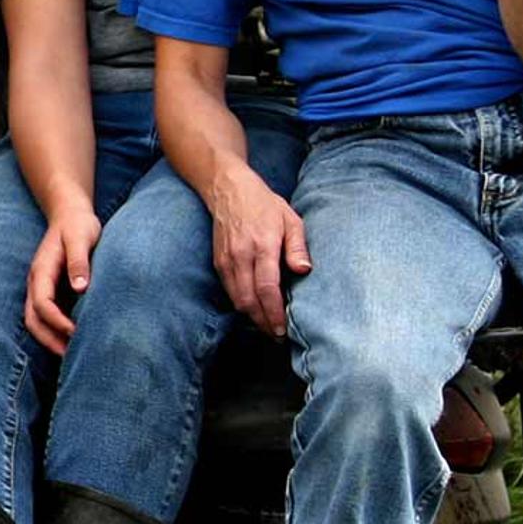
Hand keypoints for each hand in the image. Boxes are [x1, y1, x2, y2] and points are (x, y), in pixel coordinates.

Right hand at [23, 204, 102, 355]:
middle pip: (32, 319)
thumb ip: (80, 261)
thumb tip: (79, 288)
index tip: (75, 332)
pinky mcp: (50, 291)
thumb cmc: (77, 224)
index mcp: (42, 270)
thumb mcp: (81, 237)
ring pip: (36, 320)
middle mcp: (36, 282)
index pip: (41, 303)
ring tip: (71, 357)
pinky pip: (46, 317)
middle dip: (48, 340)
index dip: (56, 321)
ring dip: (50, 340)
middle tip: (70, 357)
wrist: (69, 213)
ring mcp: (41, 288)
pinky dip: (54, 332)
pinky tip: (73, 342)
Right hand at [202, 174, 311, 335]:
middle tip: (278, 335)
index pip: (267, 287)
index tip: (283, 328)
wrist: (227, 188)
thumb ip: (297, 246)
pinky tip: (254, 308)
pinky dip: (241, 304)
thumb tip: (303, 270)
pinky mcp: (218, 262)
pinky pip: (229, 290)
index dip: (274, 312)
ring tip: (268, 327)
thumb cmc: (263, 203)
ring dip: (252, 317)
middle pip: (249, 300)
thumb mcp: (290, 218)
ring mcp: (226, 259)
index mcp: (262, 245)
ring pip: (237, 299)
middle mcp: (241, 254)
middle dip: (263, 322)